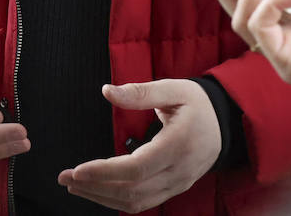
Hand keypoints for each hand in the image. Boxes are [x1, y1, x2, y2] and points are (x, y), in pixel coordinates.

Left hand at [57, 79, 219, 212]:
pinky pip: (142, 202)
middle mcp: (178, 171)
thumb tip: (107, 91)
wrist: (225, 125)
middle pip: (131, 190)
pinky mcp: (173, 190)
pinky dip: (115, 200)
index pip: (136, 168)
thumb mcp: (174, 88)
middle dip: (94, 186)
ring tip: (74, 185)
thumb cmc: (197, 103)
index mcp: (178, 145)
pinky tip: (96, 190)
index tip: (77, 170)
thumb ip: (140, 92)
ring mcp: (177, 185)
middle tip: (64, 177)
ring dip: (101, 196)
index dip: (104, 172)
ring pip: (135, 202)